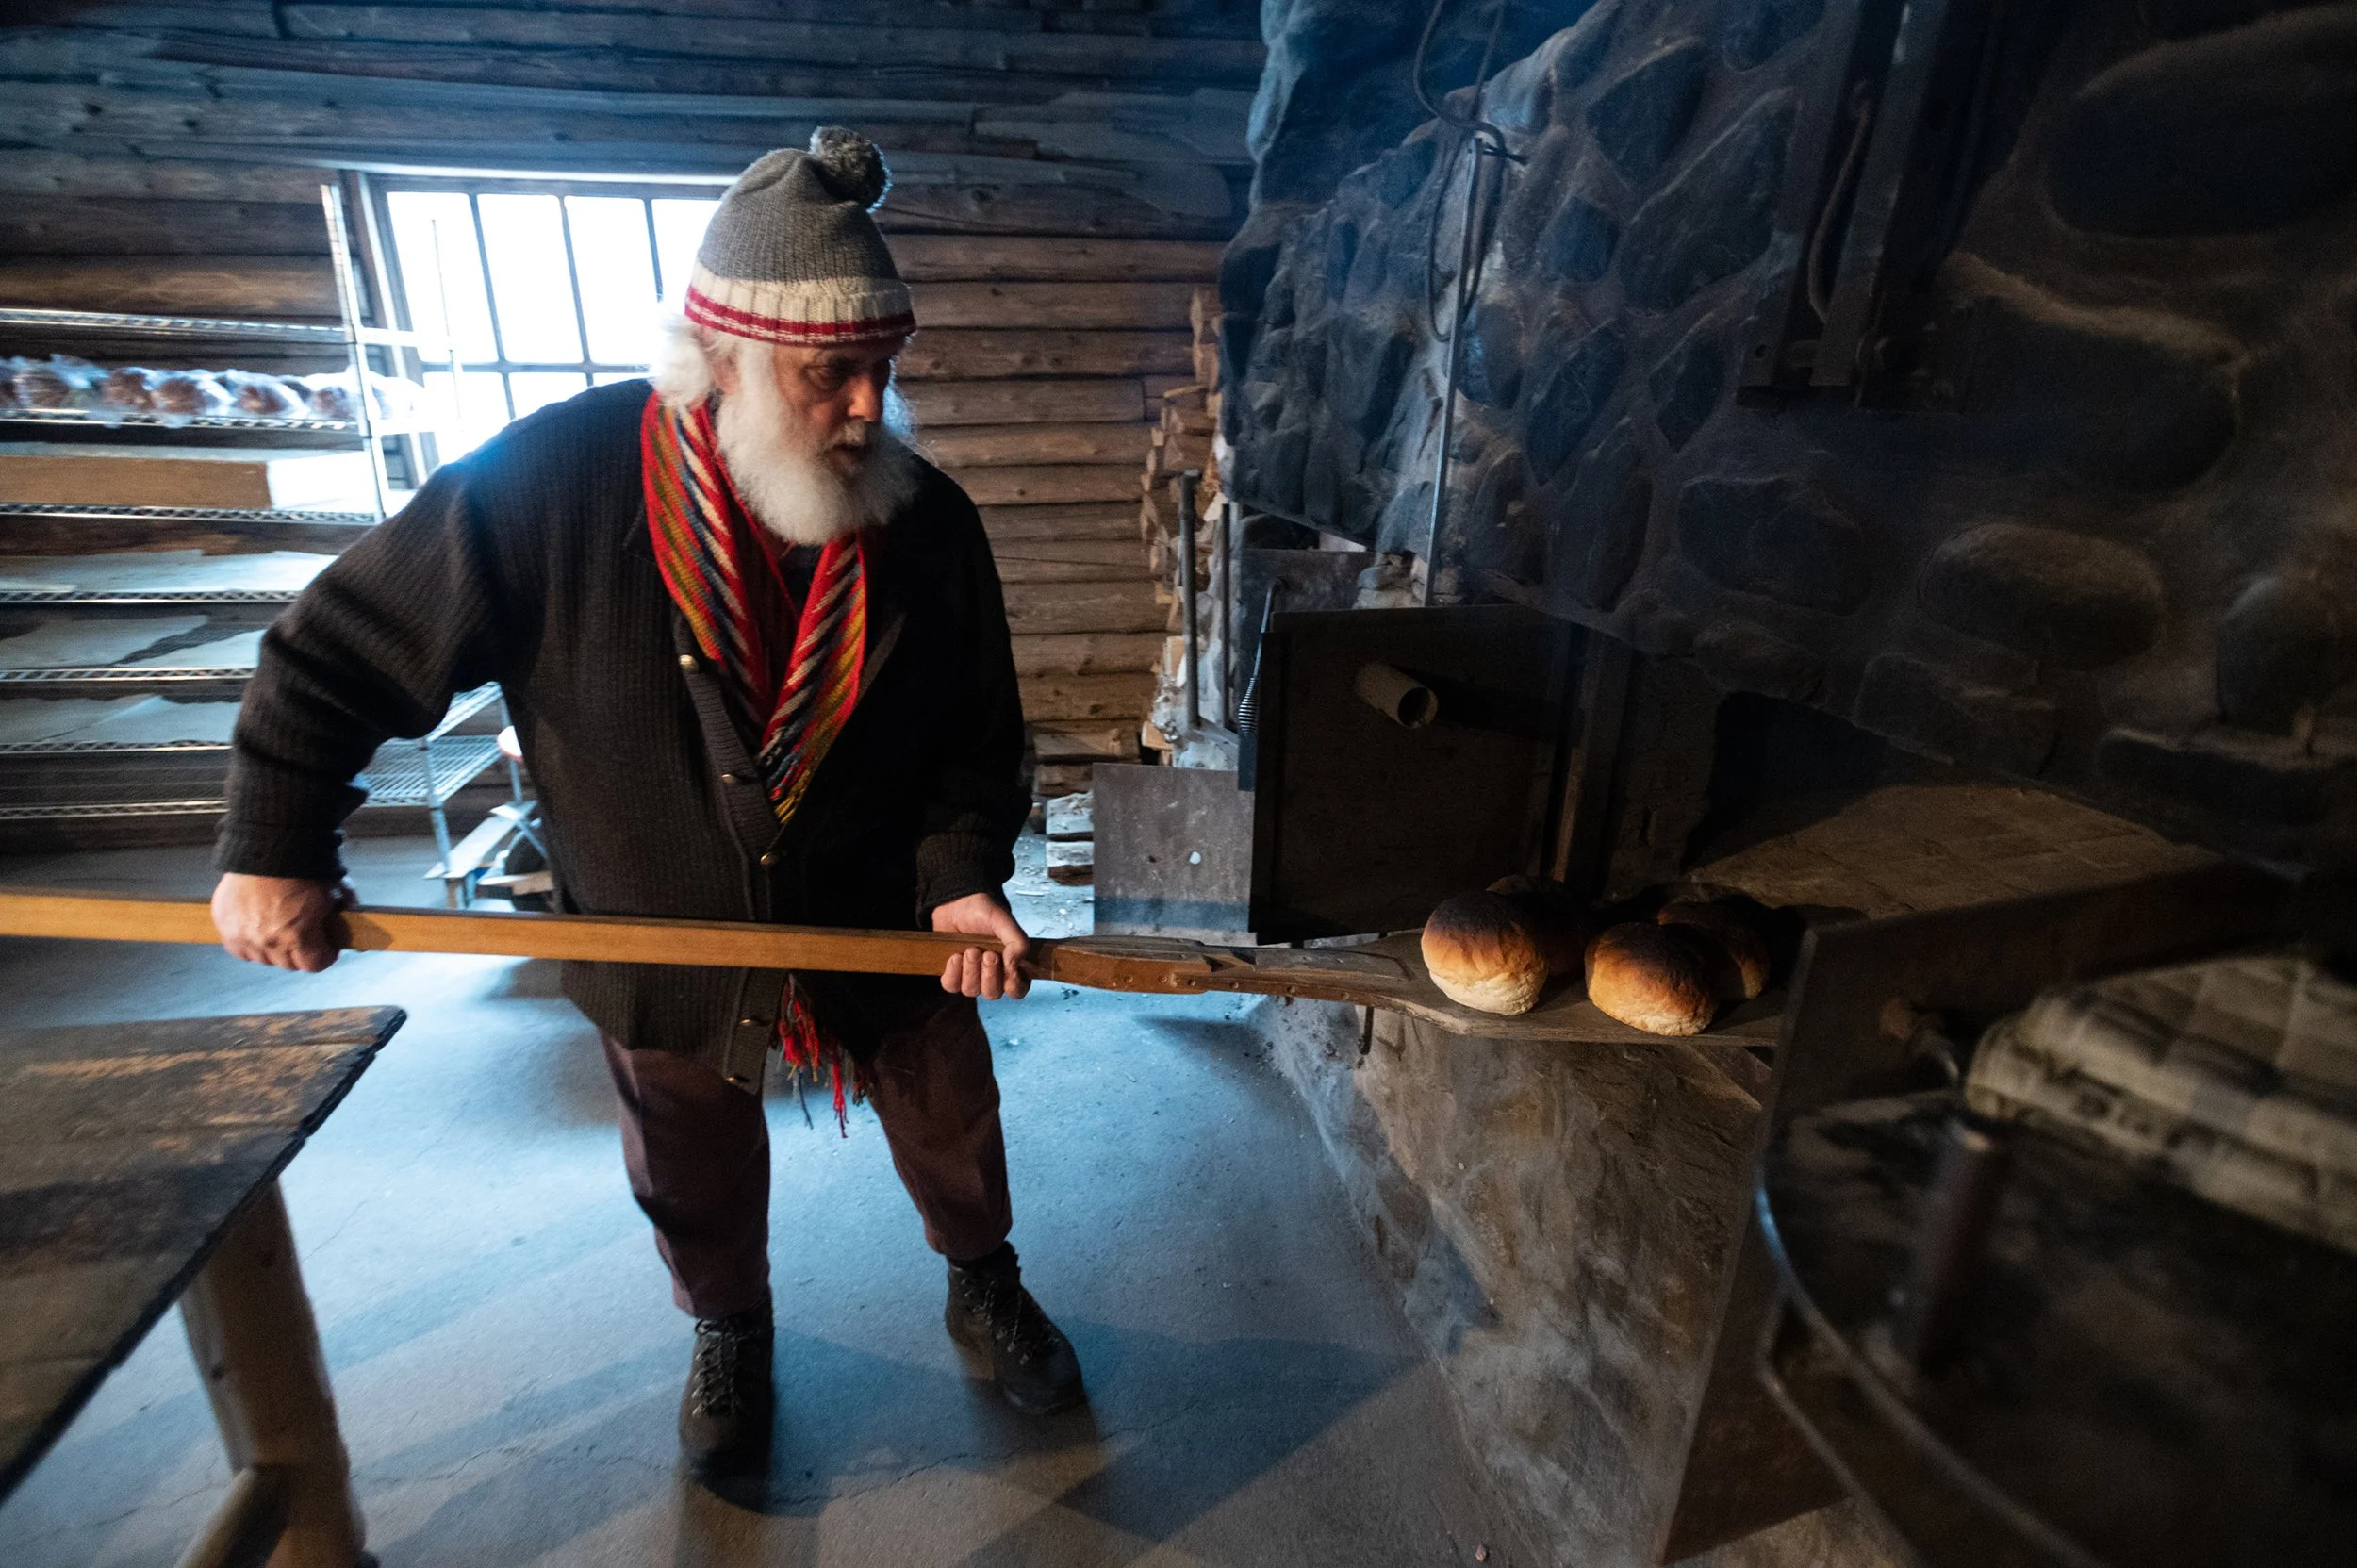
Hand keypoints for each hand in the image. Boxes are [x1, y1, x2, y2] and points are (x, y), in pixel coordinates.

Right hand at [211, 873, 356, 972]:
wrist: (266, 845)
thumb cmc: (303, 866)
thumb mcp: (333, 888)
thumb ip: (345, 905)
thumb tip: (354, 914)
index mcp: (297, 936)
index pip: (314, 965)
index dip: (324, 955)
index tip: (326, 947)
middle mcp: (267, 941)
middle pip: (288, 963)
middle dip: (300, 952)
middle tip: (304, 936)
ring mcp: (243, 935)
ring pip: (262, 958)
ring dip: (273, 949)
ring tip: (280, 929)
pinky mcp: (225, 924)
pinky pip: (238, 948)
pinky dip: (248, 943)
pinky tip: (259, 929)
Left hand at [931, 891, 1029, 1000]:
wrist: (955, 903)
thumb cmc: (982, 911)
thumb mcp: (1004, 921)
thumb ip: (1017, 942)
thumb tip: (1014, 965)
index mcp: (1010, 964)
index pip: (1018, 989)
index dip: (1015, 986)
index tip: (1010, 973)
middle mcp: (991, 974)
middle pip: (993, 993)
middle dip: (989, 975)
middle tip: (988, 954)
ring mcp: (970, 975)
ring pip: (971, 991)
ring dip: (971, 971)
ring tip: (970, 950)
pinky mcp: (951, 973)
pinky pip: (951, 986)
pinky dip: (953, 973)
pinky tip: (955, 957)